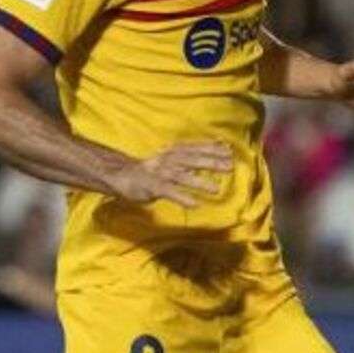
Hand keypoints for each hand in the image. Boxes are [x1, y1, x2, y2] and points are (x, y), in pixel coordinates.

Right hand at [111, 140, 232, 207]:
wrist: (123, 175)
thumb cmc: (152, 169)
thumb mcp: (171, 158)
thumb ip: (190, 157)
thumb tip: (213, 154)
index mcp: (173, 152)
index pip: (195, 148)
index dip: (212, 148)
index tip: (229, 151)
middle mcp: (168, 160)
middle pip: (192, 160)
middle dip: (211, 162)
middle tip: (229, 166)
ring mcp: (160, 174)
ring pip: (182, 177)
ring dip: (199, 182)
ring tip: (216, 189)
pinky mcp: (152, 187)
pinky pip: (169, 193)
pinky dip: (182, 198)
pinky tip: (194, 204)